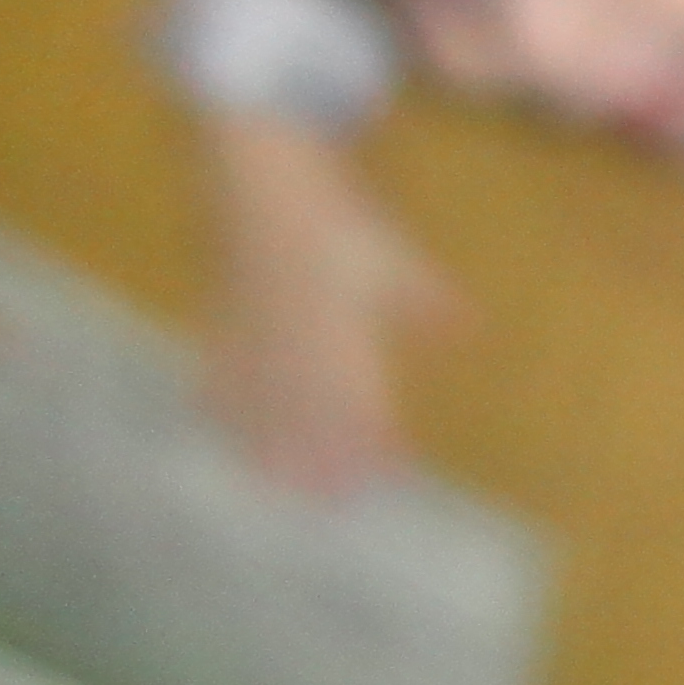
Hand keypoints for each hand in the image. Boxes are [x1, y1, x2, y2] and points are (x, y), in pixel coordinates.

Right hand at [200, 114, 458, 493]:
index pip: (361, 400)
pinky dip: (218, 401)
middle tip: (327, 502)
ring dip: (269, 446)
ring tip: (277, 485)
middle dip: (318, 459)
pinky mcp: (216, 319)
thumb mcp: (390, 258)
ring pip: (260, 405)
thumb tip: (470, 329)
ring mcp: (251, 336)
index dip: (373, 438)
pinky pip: (215, 370)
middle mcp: (295, 346)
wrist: (259, 182)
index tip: (386, 469)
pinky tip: (214, 426)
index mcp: (342, 334)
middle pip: (308, 416)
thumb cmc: (334, 220)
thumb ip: (425, 300)